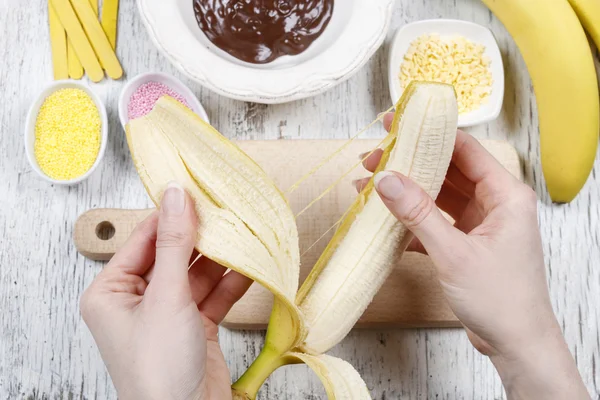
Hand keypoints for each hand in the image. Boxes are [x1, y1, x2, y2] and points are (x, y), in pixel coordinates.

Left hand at [81, 183, 252, 399]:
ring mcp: (167, 315)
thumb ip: (174, 244)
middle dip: (200, 238)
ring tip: (244, 235)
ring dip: (220, 260)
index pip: (143, 240)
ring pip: (196, 276)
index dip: (170, 215)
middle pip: (172, 256)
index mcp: (111, 292)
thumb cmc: (158, 369)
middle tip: (226, 211)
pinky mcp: (194, 328)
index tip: (196, 191)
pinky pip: (212, 297)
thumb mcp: (165, 297)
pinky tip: (250, 267)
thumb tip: (176, 195)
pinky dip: (231, 284)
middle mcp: (137, 302)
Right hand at [358, 114, 588, 398]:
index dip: (430, 133)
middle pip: (448, 170)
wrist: (515, 343)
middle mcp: (495, 203)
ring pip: (439, 196)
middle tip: (376, 154)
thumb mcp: (453, 252)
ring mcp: (481, 223)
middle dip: (411, 163)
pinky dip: (412, 219)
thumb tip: (387, 179)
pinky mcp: (467, 243)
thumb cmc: (501, 299)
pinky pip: (436, 220)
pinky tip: (385, 217)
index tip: (399, 122)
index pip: (465, 150)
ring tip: (371, 182)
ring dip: (407, 191)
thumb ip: (418, 213)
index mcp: (505, 195)